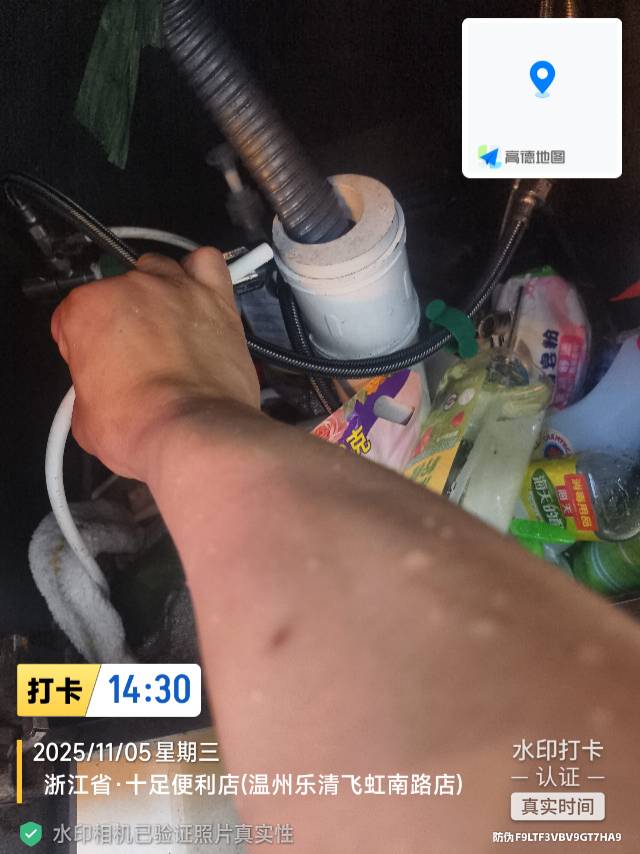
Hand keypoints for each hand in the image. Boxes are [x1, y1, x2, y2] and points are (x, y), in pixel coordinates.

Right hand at [51, 248, 259, 480]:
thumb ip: (87, 388)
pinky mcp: (216, 298)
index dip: (83, 344)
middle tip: (133, 358)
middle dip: (122, 321)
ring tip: (165, 326)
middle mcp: (131, 287)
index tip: (95, 364)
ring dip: (157, 291)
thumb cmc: (140, 426)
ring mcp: (175, 288)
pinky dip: (201, 275)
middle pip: (117, 292)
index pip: (73, 316)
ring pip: (159, 269)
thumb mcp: (84, 420)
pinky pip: (207, 263)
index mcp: (88, 310)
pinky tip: (198, 299)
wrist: (194, 432)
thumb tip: (100, 391)